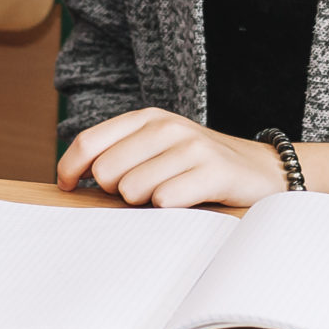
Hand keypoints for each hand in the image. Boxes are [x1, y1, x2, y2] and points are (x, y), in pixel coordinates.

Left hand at [55, 108, 290, 208]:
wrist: (262, 170)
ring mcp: (191, 146)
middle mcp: (166, 126)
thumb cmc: (198, 167)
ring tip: (171, 195)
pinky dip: (171, 210)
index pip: (89, 143)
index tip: (67, 189)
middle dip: (117, 192)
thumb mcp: (158, 150)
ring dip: (146, 204)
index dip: (69, 170)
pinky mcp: (213, 170)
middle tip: (145, 193)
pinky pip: (165, 201)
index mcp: (146, 118)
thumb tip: (72, 182)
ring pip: (133, 190)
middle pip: (106, 172)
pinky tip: (189, 202)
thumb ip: (120, 157)